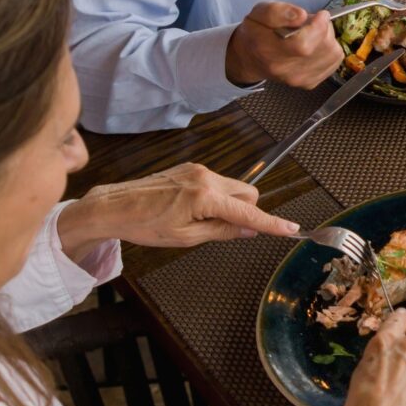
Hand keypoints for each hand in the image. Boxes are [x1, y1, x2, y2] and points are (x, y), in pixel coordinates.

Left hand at [59, 164, 299, 256]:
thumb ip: (222, 231)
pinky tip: (191, 209)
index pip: (248, 212)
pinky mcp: (189, 167)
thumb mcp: (186, 237)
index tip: (291, 230)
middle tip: (222, 229)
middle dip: (246, 211)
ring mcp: (197, 170)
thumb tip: (249, 230)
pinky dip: (216, 197)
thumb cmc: (145, 225)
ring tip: (199, 221)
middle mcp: (206, 177)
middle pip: (248, 193)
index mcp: (205, 197)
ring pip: (233, 187)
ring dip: (229, 205)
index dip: (271, 224)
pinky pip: (216, 182)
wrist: (114, 206)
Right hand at [225, 1, 341, 88]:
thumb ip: (279, 11)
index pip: (303, 44)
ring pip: (333, 54)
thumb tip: (301, 15)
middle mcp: (285, 70)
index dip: (318, 26)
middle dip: (324, 28)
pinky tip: (316, 45)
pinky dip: (330, 50)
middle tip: (312, 23)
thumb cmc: (257, 32)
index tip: (320, 15)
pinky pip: (334, 62)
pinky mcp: (310, 83)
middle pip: (323, 47)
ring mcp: (299, 80)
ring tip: (313, 34)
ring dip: (329, 38)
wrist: (252, 58)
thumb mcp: (259, 12)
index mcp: (269, 51)